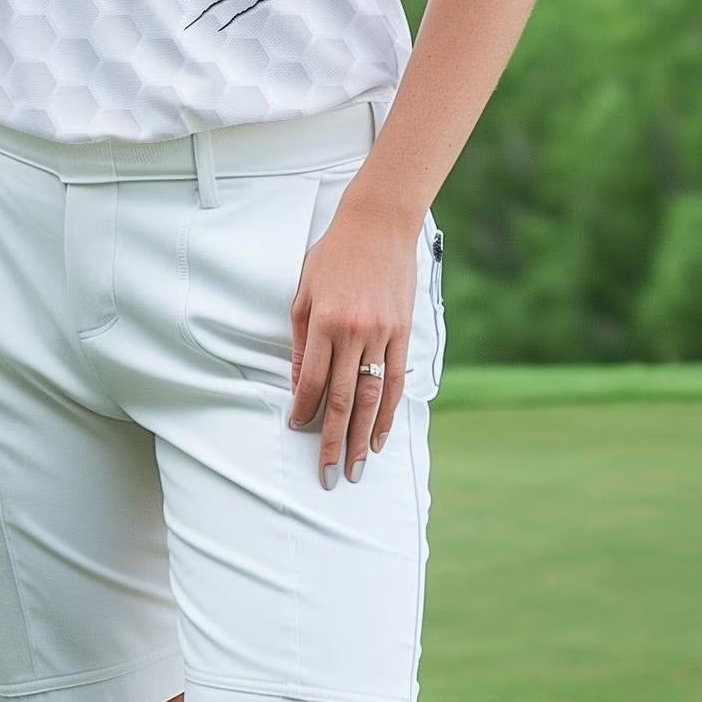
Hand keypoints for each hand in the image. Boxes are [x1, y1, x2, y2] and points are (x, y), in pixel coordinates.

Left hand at [287, 201, 416, 488]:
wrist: (377, 226)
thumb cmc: (333, 256)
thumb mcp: (305, 291)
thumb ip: (301, 339)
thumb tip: (299, 386)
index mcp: (324, 322)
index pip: (312, 380)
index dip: (304, 409)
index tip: (298, 428)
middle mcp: (354, 333)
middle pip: (342, 399)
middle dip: (333, 440)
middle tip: (328, 474)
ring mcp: (382, 336)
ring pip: (371, 398)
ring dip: (362, 437)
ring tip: (355, 468)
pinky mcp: (403, 334)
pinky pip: (396, 382)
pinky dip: (388, 414)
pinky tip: (379, 437)